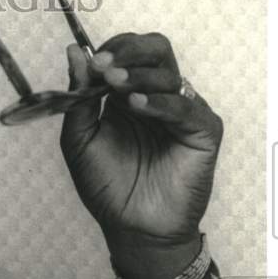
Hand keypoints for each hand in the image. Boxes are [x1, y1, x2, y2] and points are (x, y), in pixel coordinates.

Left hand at [59, 32, 223, 278]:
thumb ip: (78, 97)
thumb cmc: (107, 186)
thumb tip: (74, 52)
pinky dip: (161, 103)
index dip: (110, 51)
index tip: (90, 61)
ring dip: (138, 76)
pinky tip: (137, 105)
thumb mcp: (80, 140)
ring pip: (169, 75)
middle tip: (105, 65)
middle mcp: (156, 96)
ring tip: (114, 85)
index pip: (127, 53)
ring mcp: (182, 111)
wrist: (132, 228)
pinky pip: (186, 108)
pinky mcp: (203, 131)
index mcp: (126, 94)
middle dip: (130, 50)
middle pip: (156, 50)